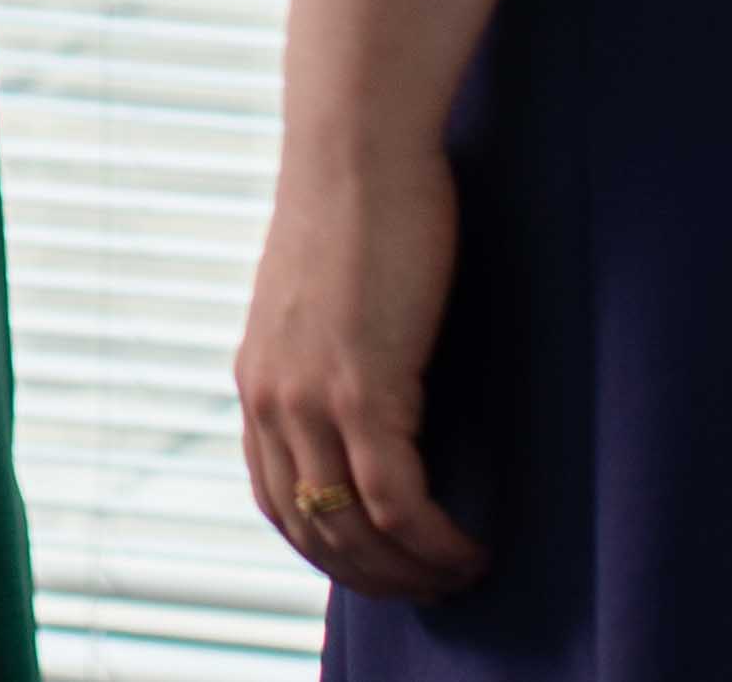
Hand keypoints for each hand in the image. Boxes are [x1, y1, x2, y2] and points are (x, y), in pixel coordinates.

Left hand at [240, 135, 487, 601]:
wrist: (357, 141)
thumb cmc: (360, 198)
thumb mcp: (325, 290)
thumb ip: (331, 344)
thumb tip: (373, 375)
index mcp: (258, 377)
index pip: (275, 499)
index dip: (328, 547)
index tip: (381, 565)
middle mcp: (270, 398)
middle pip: (311, 530)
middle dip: (373, 576)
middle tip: (432, 589)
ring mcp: (310, 398)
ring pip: (354, 530)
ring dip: (411, 570)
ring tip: (460, 576)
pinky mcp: (361, 388)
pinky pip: (397, 501)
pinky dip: (436, 540)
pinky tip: (473, 547)